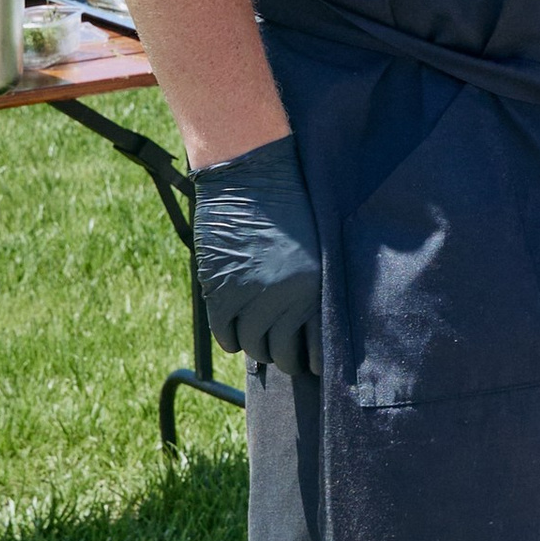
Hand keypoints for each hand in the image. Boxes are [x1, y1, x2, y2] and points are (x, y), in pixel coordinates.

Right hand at [192, 136, 323, 373]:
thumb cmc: (288, 204)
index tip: (313, 366)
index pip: (318, 342)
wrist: (251, 174)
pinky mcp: (221, 290)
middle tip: (285, 360)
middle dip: (285, 359)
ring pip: (253, 345)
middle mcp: (286, 297)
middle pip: (282, 350)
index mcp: (317, 286)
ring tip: (261, 349)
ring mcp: (251, 295)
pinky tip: (236, 340)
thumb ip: (310, 284)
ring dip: (257, 351)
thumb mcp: (314, 246)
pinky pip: (225, 332)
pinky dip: (231, 340)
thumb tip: (306, 325)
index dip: (314, 359)